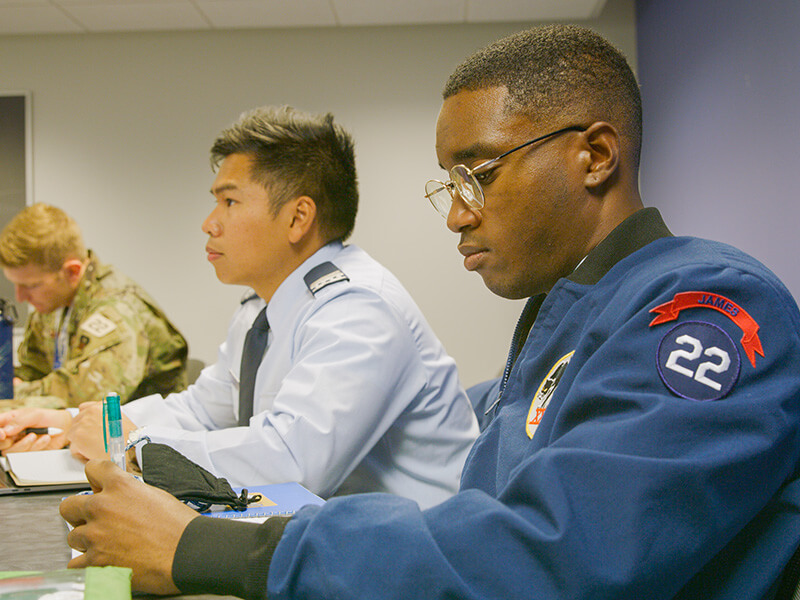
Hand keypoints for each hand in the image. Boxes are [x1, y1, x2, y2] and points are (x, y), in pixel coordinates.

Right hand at [0, 407, 71, 452]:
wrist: (64, 427)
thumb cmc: (48, 417)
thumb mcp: (35, 414)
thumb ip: (20, 421)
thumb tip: (5, 431)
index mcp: (8, 422)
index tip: (3, 434)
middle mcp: (10, 434)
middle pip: (0, 444)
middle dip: (9, 442)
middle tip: (25, 434)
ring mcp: (18, 444)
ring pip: (10, 452)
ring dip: (24, 445)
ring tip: (35, 435)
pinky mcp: (27, 453)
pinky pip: (25, 456)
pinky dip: (35, 447)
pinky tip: (44, 439)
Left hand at [60, 459, 198, 594]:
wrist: (187, 553)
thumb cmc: (178, 526)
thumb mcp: (155, 495)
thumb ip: (129, 492)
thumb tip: (117, 497)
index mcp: (120, 486)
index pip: (92, 468)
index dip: (96, 478)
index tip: (97, 485)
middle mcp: (102, 507)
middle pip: (68, 505)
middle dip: (80, 512)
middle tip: (95, 519)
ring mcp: (96, 535)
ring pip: (72, 536)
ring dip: (87, 540)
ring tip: (107, 544)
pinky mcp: (95, 561)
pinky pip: (75, 563)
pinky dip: (88, 563)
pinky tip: (103, 561)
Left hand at [67, 401, 136, 461]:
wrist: (128, 450)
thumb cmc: (128, 439)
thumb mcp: (120, 421)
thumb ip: (106, 418)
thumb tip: (98, 425)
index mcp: (102, 406)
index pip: (84, 409)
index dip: (86, 420)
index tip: (90, 428)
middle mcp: (91, 410)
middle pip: (76, 422)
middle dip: (82, 433)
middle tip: (93, 442)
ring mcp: (83, 422)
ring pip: (73, 435)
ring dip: (81, 443)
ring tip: (95, 449)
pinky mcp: (77, 435)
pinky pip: (73, 447)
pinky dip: (81, 454)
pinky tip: (93, 455)